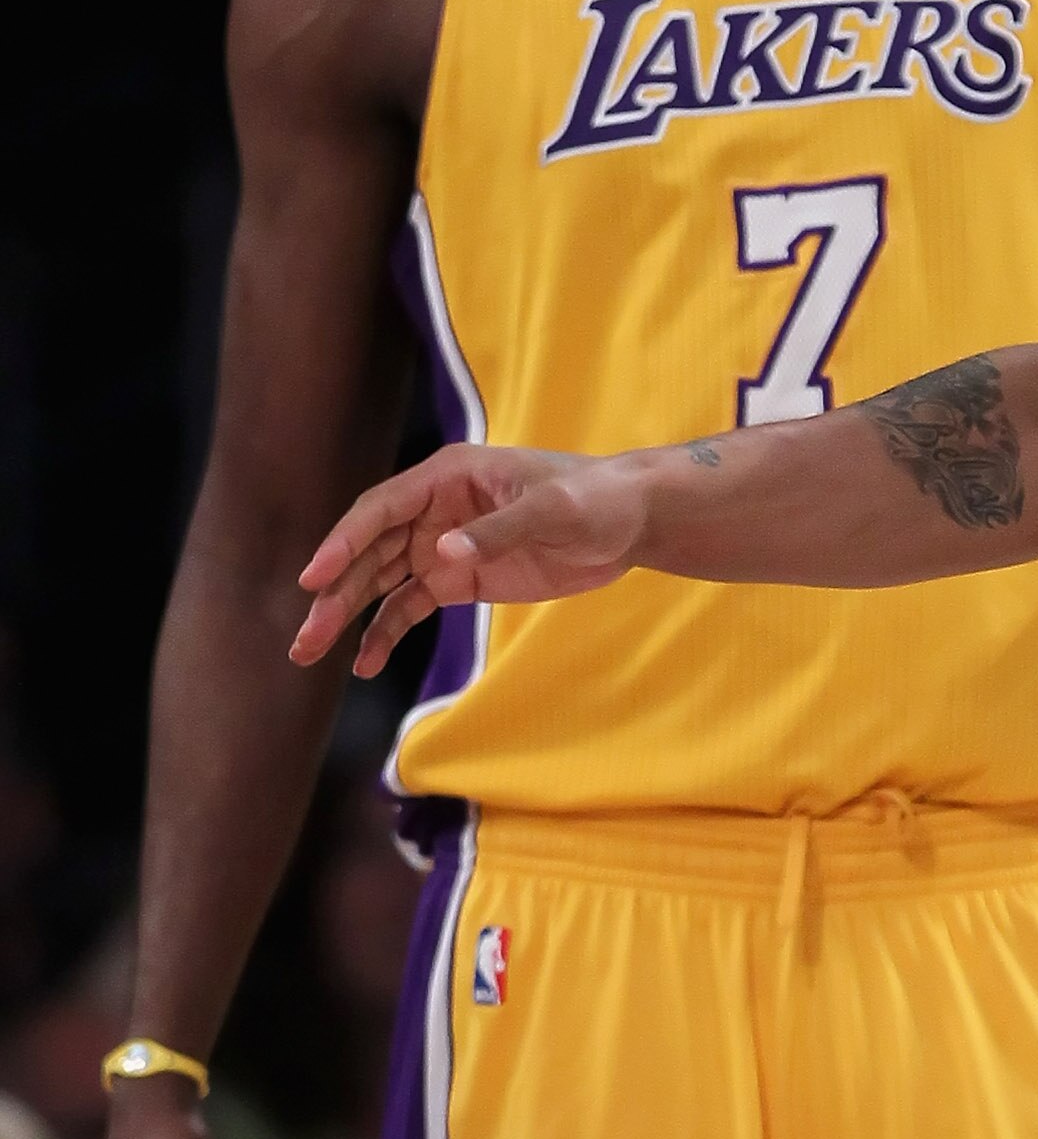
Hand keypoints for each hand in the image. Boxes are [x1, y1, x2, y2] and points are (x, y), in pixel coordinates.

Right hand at [290, 444, 641, 675]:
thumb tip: (442, 552)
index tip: (314, 578)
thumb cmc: (596, 499)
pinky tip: (365, 662)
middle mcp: (434, 509)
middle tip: (305, 638)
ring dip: (346, 615)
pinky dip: (385, 631)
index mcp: (448, 476)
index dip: (344, 542)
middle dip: (333, 592)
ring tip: (309, 653)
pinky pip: (409, 604)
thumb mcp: (556, 510)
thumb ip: (500, 530)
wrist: (631, 522)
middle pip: (369, 550)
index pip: (381, 509)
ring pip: (379, 581)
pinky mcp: (458, 578)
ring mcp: (442, 545)